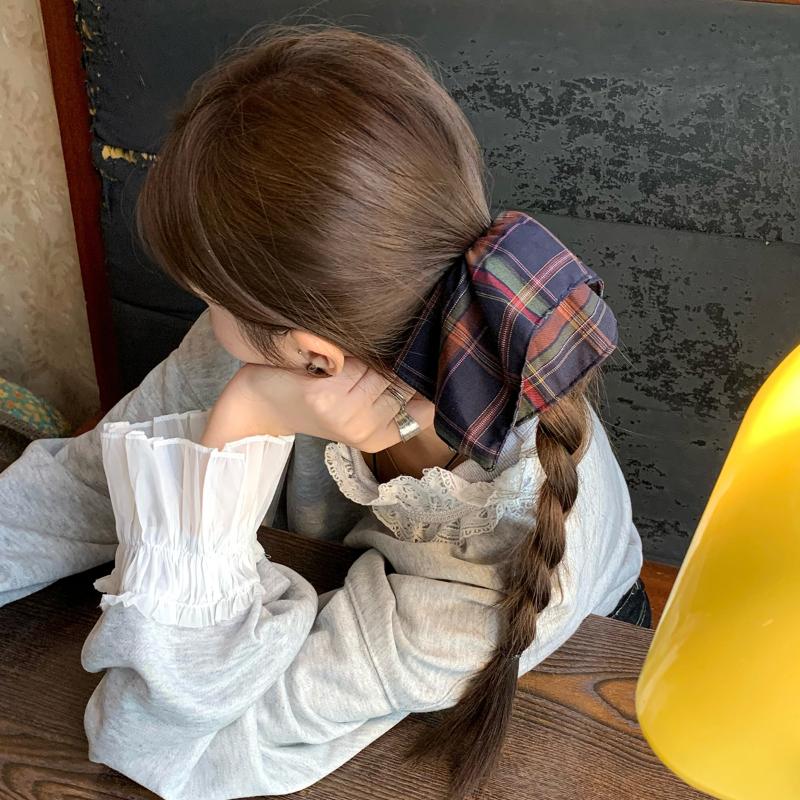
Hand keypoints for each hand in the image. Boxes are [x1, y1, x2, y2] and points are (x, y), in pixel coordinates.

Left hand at [200, 357, 434, 451]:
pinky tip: (332, 355)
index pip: (425, 408)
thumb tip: (430, 367)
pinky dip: (349, 351)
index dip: (425, 384)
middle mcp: (364, 432)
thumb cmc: (309, 396)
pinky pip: (357, 362)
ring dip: (369, 354)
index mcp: (376, 438)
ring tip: (347, 356)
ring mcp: (346, 417)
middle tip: (364, 357)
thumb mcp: (354, 406)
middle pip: (403, 382)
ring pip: (381, 369)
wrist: (258, 403)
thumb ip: (390, 395)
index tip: (415, 366)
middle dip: (393, 361)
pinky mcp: (327, 399)